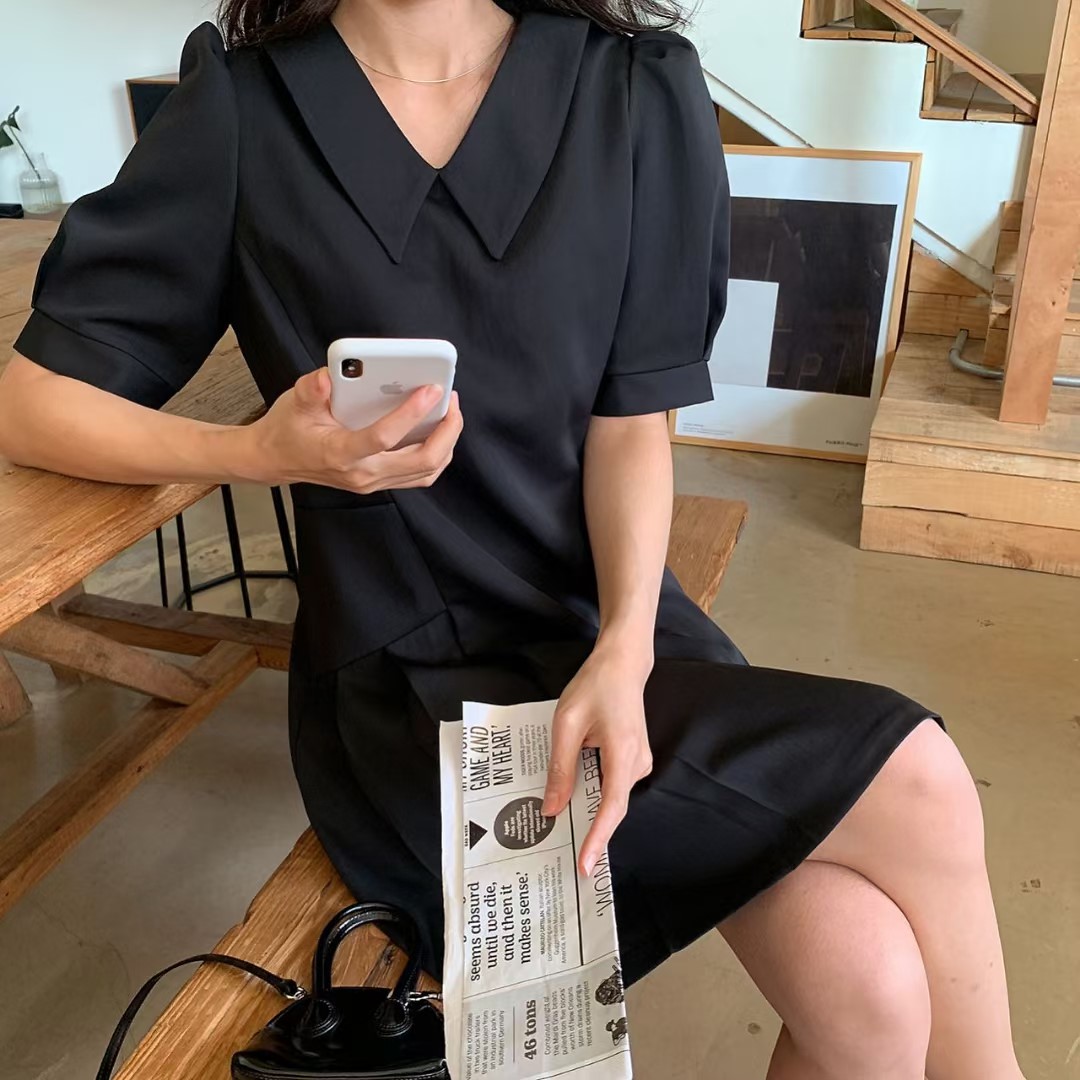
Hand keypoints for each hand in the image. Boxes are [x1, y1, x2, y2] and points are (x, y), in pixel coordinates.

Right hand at [242, 367, 461, 490]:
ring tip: (450, 413)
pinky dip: (436, 454)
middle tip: (452, 402)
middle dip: (446, 431)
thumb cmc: (287, 430)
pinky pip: (419, 474)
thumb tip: (328, 377)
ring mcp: (373, 482)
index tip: (431, 389)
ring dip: (446, 443)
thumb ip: (311, 389)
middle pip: (421, 461)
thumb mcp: (294, 402)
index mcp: (341, 453)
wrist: (275, 460)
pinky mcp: (379, 482)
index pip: (384, 437)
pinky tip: (438, 430)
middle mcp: (362, 474)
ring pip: (426, 471)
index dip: (411, 413)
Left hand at [542, 642, 653, 877]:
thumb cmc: (594, 686)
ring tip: (562, 827)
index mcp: (623, 754)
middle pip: (612, 806)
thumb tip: (551, 808)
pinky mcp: (633, 757)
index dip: (598, 838)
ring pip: (611, 795)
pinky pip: (612, 784)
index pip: (612, 807)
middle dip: (591, 832)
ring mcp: (639, 761)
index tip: (586, 865)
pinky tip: (573, 794)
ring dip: (589, 811)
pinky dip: (594, 793)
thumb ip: (560, 768)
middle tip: (566, 857)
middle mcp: (637, 763)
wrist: (622, 663)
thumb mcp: (566, 723)